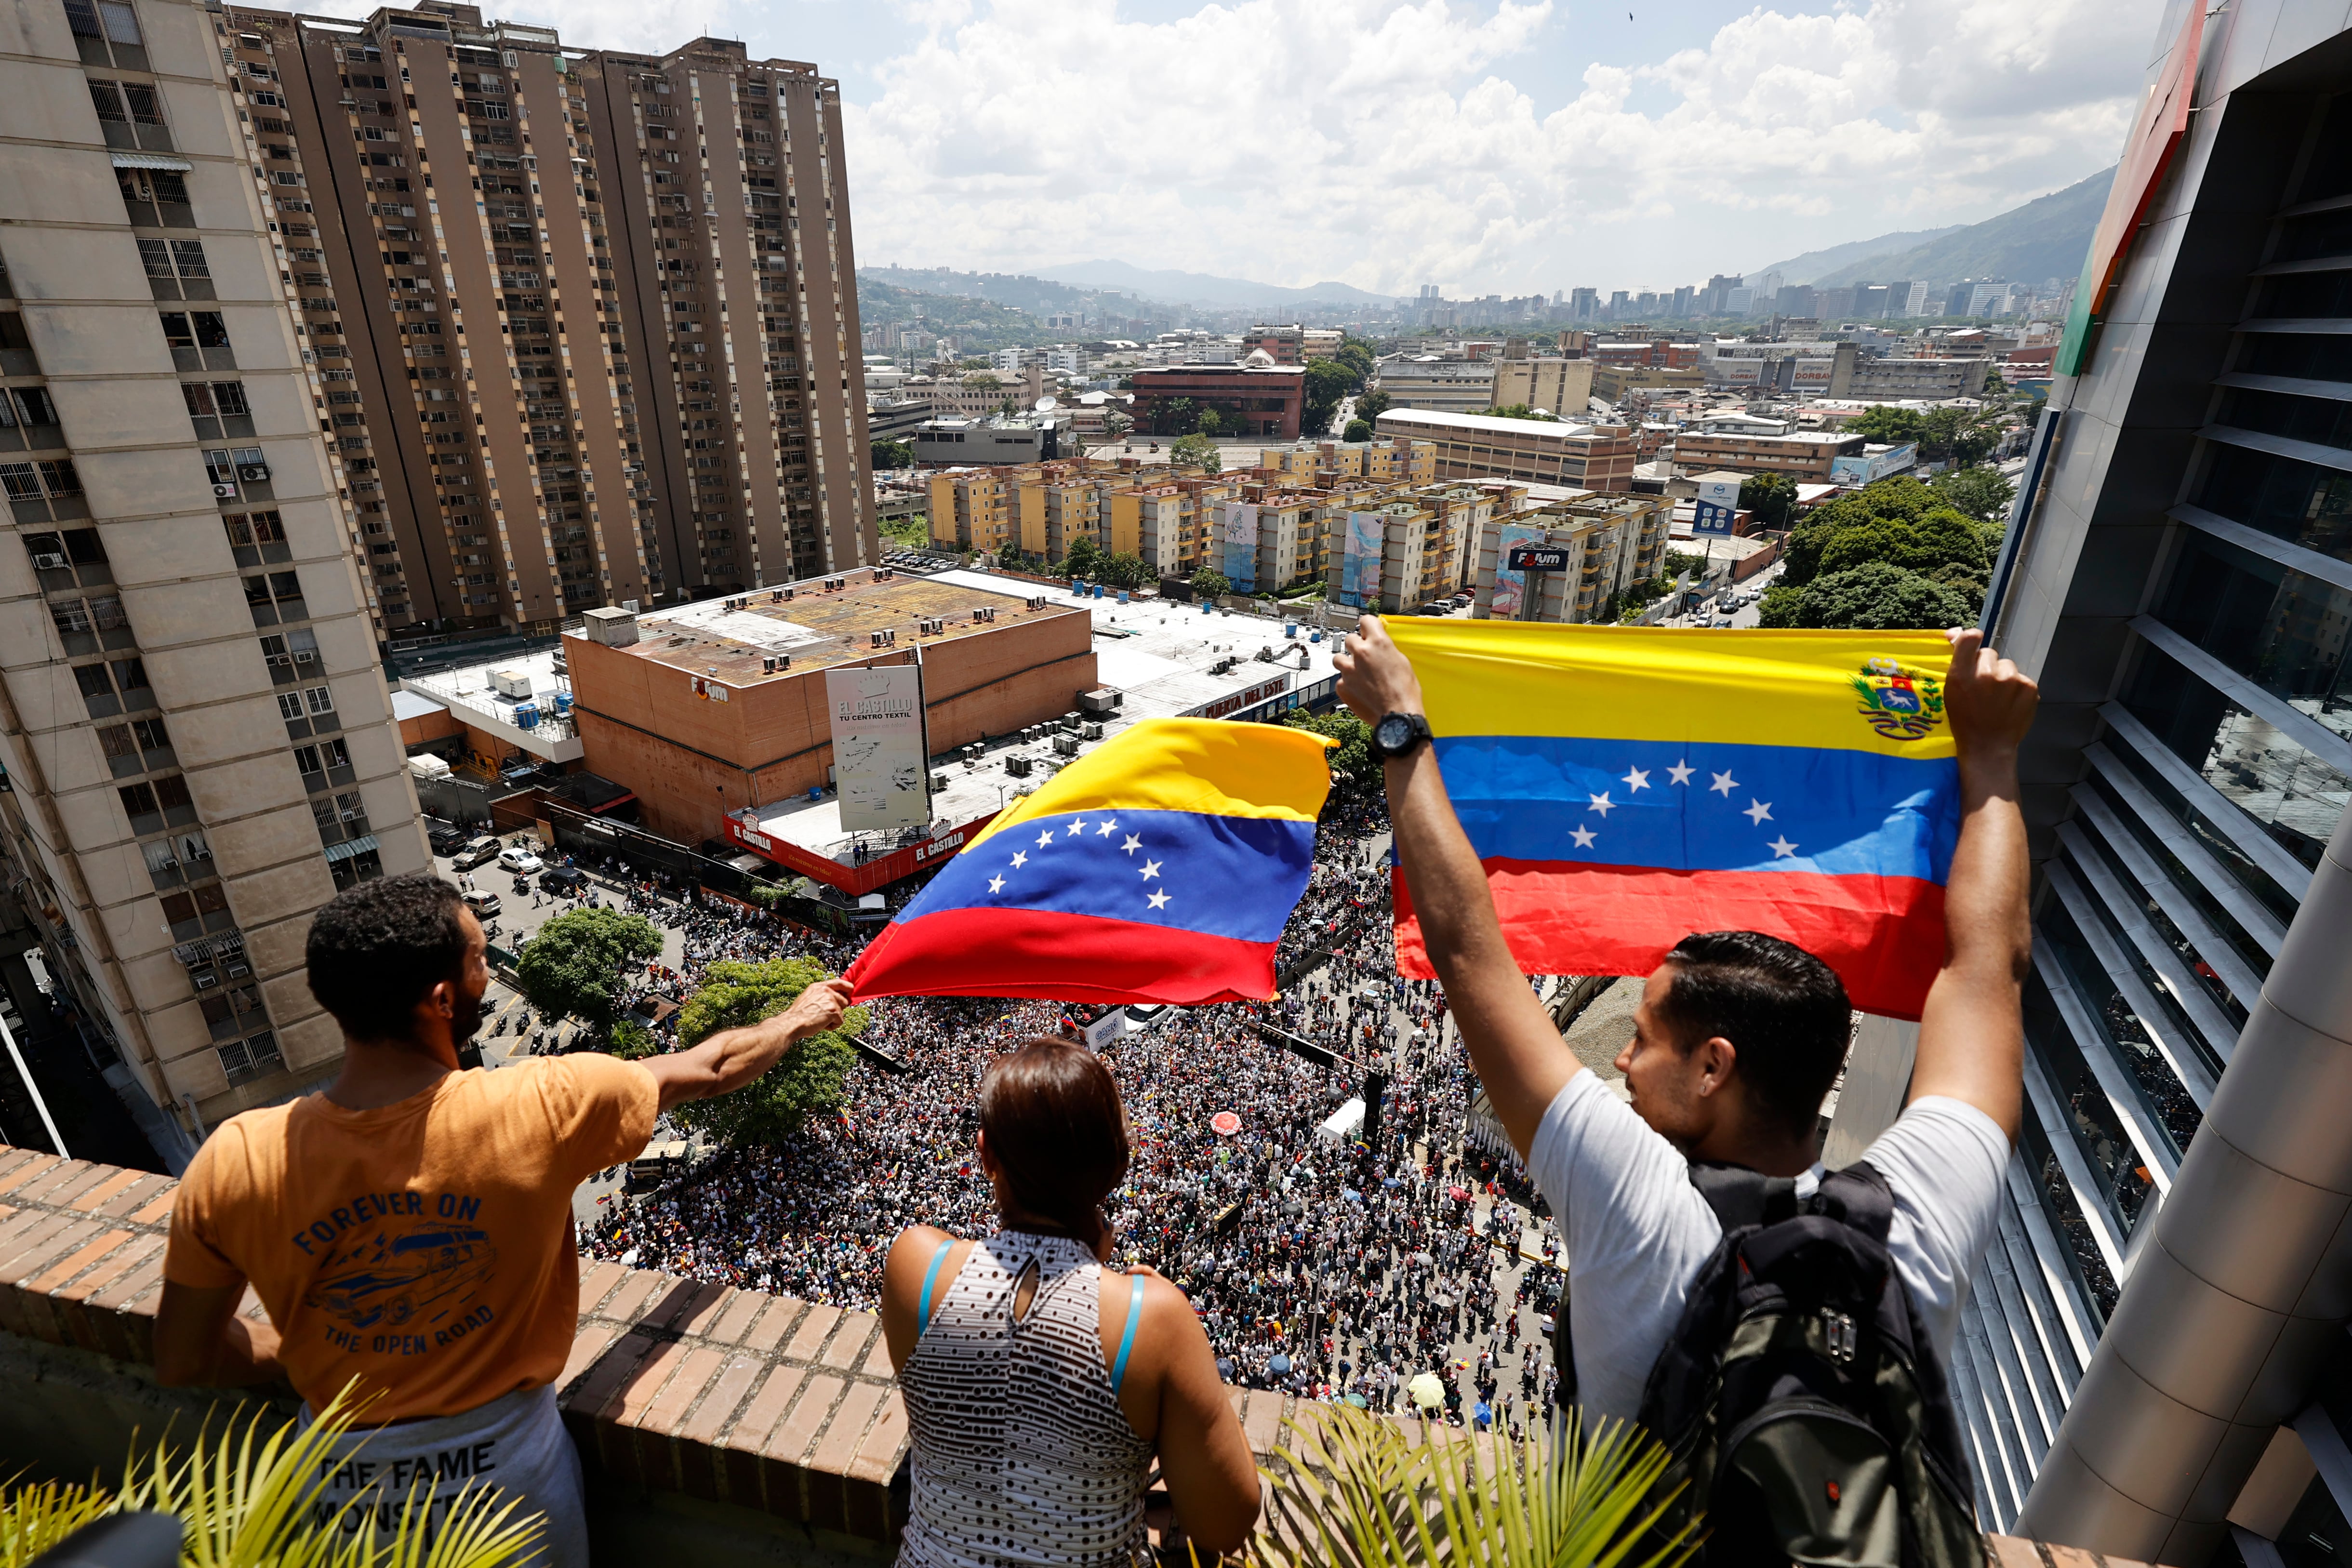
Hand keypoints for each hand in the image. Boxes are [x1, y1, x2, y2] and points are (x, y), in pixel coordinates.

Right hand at [781, 977, 852, 1040]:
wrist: (792, 1023)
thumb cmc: (798, 1015)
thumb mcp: (809, 998)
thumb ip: (822, 996)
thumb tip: (835, 999)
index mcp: (819, 986)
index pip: (840, 982)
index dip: (848, 989)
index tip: (849, 994)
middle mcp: (825, 990)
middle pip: (844, 1000)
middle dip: (837, 1009)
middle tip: (823, 1014)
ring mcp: (830, 999)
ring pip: (842, 1011)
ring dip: (834, 1018)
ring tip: (820, 1019)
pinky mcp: (833, 1010)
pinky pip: (840, 1021)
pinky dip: (832, 1026)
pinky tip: (821, 1025)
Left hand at [1335, 615, 1425, 726]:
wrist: (1397, 716)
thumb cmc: (1405, 691)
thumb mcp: (1402, 661)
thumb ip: (1386, 649)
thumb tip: (1379, 646)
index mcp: (1378, 643)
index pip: (1366, 620)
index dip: (1367, 626)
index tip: (1367, 630)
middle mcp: (1361, 653)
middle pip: (1349, 639)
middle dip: (1356, 646)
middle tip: (1364, 656)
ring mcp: (1349, 670)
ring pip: (1338, 658)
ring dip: (1347, 663)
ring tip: (1357, 672)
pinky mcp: (1342, 686)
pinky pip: (1340, 679)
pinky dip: (1347, 683)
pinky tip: (1358, 689)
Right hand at [1942, 628, 2037, 762]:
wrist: (1987, 747)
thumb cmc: (1965, 720)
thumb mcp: (1951, 690)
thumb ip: (1957, 660)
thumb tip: (1956, 631)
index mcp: (1961, 675)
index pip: (1971, 637)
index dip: (1972, 641)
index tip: (1972, 652)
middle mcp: (1986, 674)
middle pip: (1989, 653)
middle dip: (1987, 666)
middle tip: (1983, 689)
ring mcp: (2010, 680)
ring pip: (2007, 665)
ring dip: (2003, 677)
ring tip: (1998, 699)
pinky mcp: (2029, 687)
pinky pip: (2021, 678)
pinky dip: (2017, 689)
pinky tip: (2010, 704)